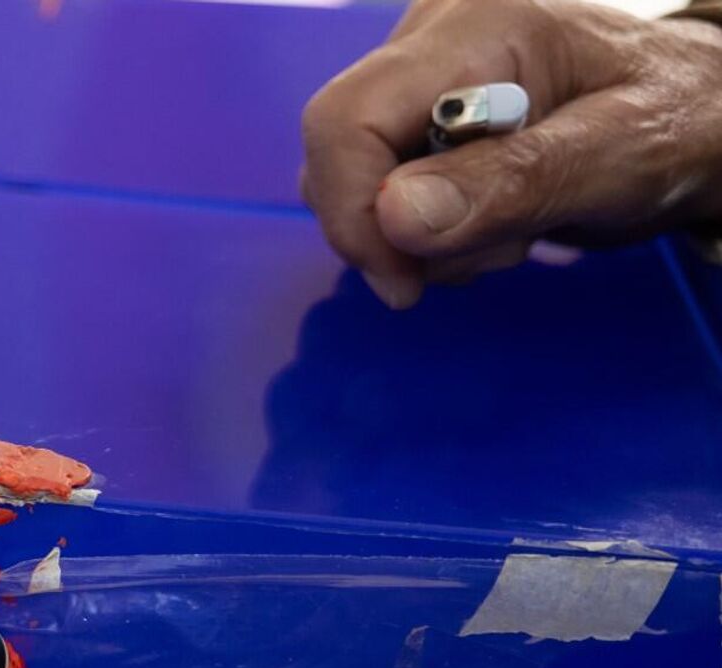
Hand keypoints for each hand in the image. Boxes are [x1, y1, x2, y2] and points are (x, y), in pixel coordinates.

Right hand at [301, 0, 721, 308]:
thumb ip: (516, 181)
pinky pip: (384, 186)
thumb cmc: (685, 121)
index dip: (353, 210)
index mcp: (480, 25)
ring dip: (421, 236)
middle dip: (400, 230)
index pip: (347, 118)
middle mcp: (433, 37)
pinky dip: (428, 227)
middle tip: (496, 251)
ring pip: (359, 180)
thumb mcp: (624, 156)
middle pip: (341, 153)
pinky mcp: (421, 110)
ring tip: (511, 230)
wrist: (706, 112)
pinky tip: (494, 218)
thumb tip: (394, 218)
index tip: (405, 282)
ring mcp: (422, 74)